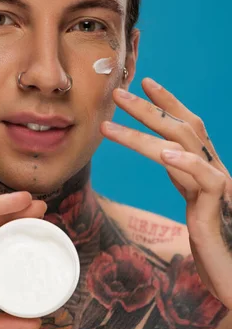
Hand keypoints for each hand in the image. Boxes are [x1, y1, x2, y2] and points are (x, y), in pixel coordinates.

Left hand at [101, 78, 231, 306]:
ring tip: (110, 125)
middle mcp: (214, 171)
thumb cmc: (214, 244)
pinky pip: (205, 179)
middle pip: (183, 128)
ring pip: (184, 147)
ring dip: (144, 132)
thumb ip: (184, 178)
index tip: (145, 83)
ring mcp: (218, 188)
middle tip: (118, 93)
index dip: (168, 103)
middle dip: (149, 109)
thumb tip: (165, 155)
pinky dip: (185, 163)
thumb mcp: (194, 203)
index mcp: (206, 168)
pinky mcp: (217, 209)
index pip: (188, 126)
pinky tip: (164, 154)